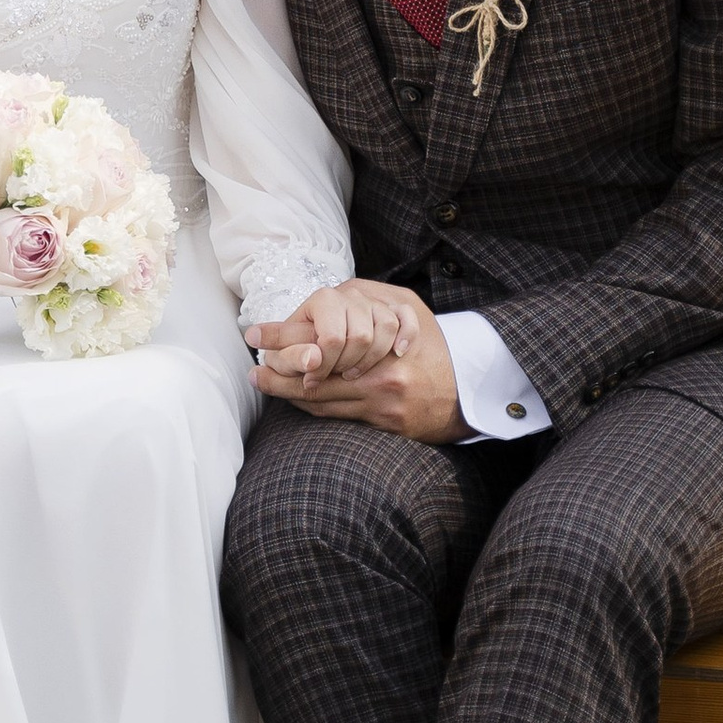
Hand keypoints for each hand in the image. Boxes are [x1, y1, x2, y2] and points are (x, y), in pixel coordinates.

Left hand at [255, 284, 465, 439]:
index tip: (256, 337)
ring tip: (264, 383)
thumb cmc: (435, 344)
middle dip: (279, 372)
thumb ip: (375, 303)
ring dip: (289, 392)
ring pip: (320, 398)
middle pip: (314, 375)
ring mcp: (380, 399)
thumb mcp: (410, 310)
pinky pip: (336, 414)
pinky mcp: (384, 421)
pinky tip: (295, 399)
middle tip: (254, 371)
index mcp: (381, 337)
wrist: (468, 388)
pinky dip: (312, 406)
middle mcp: (378, 370)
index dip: (284, 338)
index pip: (320, 338)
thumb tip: (331, 302)